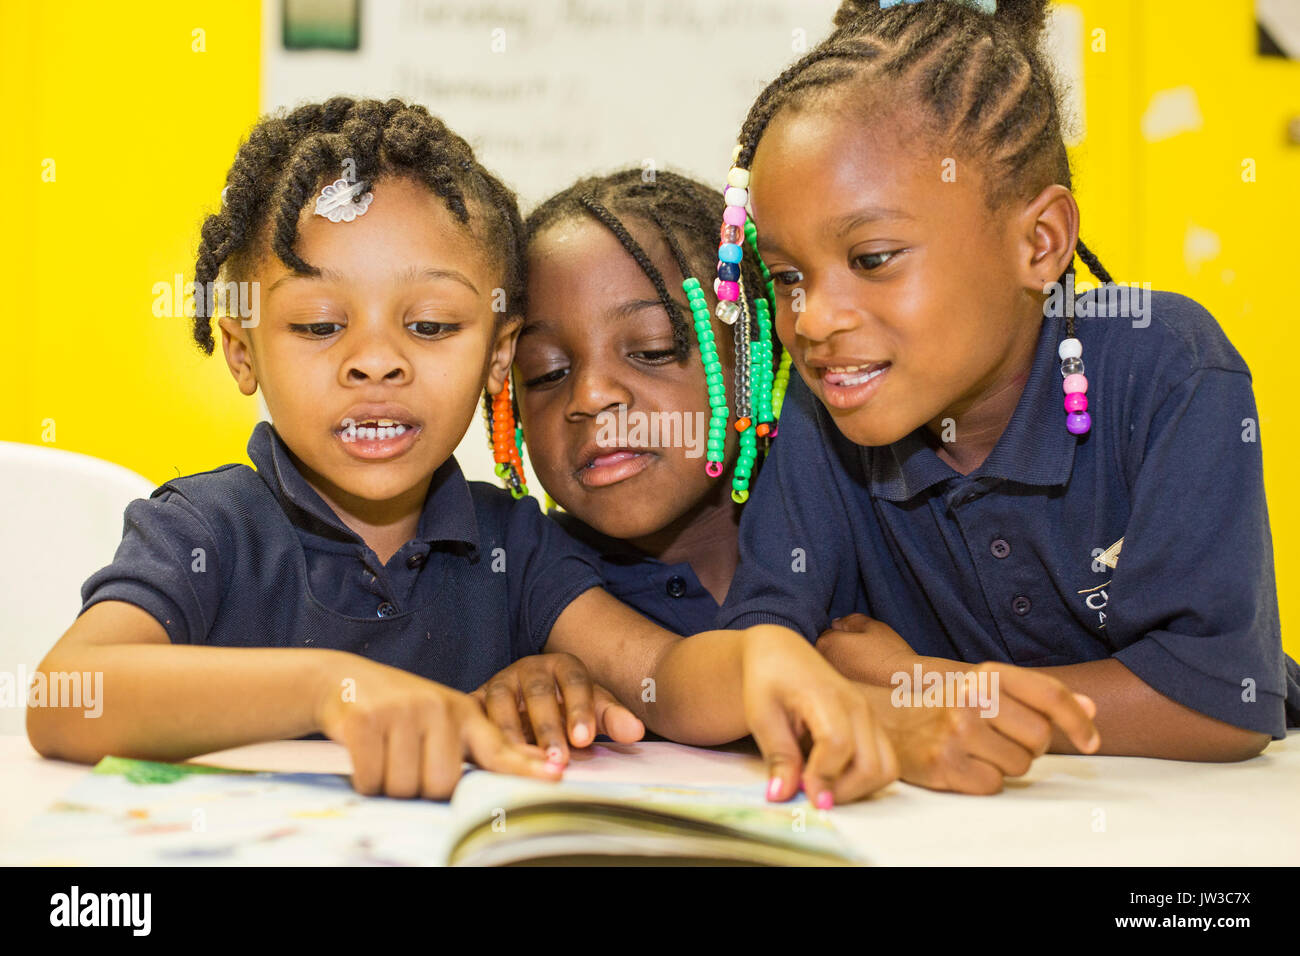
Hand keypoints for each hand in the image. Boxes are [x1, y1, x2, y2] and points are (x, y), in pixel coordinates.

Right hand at [315, 657, 560, 798]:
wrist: (343, 679)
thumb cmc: (399, 709)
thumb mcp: (444, 717)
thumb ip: (480, 744)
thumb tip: (528, 765)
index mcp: (464, 714)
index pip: (499, 748)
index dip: (526, 767)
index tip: (556, 775)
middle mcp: (439, 709)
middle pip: (443, 785)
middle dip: (420, 788)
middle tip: (406, 763)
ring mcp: (404, 712)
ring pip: (406, 787)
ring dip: (388, 785)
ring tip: (384, 754)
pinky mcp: (367, 720)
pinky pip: (371, 779)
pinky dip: (364, 779)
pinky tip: (363, 754)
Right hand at [474, 652, 644, 764]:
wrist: (530, 698)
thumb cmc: (567, 706)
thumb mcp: (593, 707)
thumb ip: (613, 718)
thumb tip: (636, 732)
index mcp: (563, 665)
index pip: (575, 682)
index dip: (580, 710)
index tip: (585, 739)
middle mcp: (529, 669)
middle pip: (538, 694)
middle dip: (548, 727)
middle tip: (559, 758)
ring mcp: (500, 682)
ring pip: (502, 704)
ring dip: (513, 734)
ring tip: (525, 762)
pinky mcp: (476, 699)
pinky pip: (475, 715)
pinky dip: (481, 734)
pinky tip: (491, 758)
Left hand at [741, 626, 898, 806]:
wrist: (783, 654)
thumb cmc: (769, 679)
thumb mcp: (761, 714)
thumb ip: (777, 755)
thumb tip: (782, 795)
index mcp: (828, 697)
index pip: (838, 744)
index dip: (823, 776)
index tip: (804, 795)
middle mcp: (859, 708)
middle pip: (871, 765)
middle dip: (842, 792)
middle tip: (810, 795)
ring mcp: (871, 717)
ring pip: (886, 769)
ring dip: (857, 790)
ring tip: (821, 785)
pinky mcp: (873, 728)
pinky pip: (883, 764)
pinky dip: (862, 781)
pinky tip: (831, 776)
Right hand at [863, 661, 1100, 793]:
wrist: (886, 722)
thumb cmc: (942, 707)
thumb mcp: (985, 688)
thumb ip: (1036, 696)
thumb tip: (1090, 707)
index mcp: (984, 675)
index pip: (1049, 696)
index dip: (1078, 721)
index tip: (1090, 741)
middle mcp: (971, 699)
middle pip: (1039, 737)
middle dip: (1030, 746)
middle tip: (1003, 740)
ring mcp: (957, 732)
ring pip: (1019, 765)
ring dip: (1006, 765)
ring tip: (978, 751)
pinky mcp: (945, 765)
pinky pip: (993, 785)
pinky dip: (984, 781)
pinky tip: (963, 765)